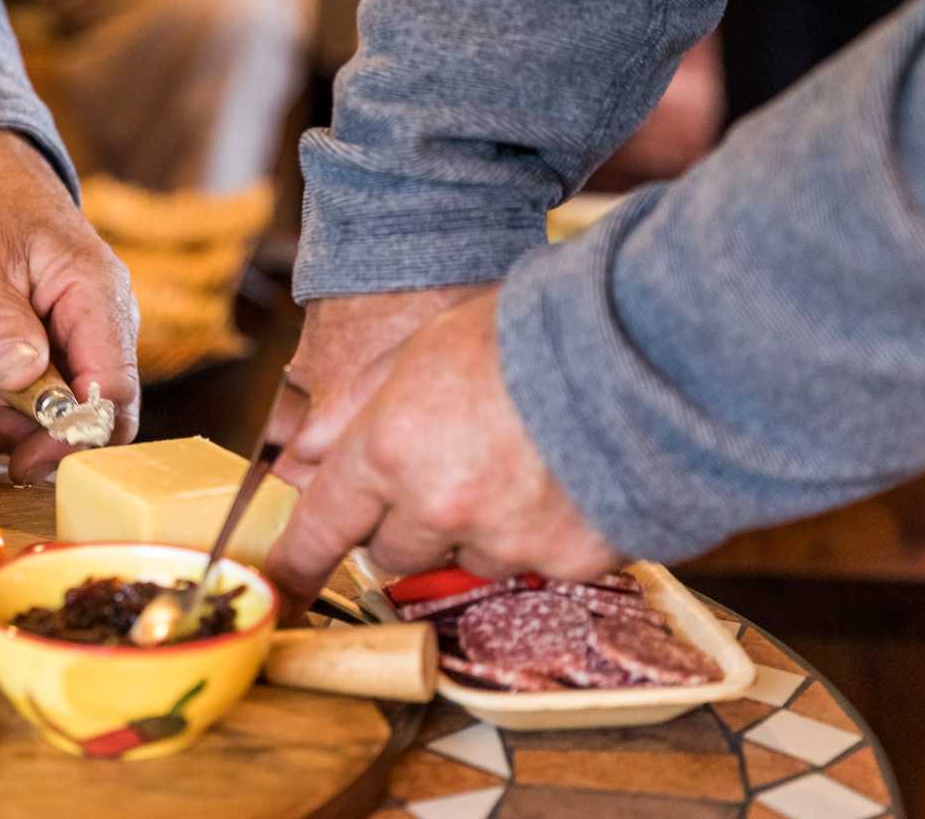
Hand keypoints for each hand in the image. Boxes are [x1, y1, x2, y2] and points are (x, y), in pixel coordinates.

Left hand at [0, 131, 139, 482]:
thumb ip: (0, 320)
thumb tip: (21, 377)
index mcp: (99, 299)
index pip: (112, 394)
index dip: (73, 437)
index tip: (22, 460)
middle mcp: (104, 325)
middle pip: (84, 413)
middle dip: (19, 428)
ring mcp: (81, 338)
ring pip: (50, 409)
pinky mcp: (55, 347)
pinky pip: (29, 391)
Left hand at [263, 289, 620, 614]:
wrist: (643, 343)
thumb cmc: (524, 332)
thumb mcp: (421, 348)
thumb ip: (355, 407)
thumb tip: (300, 451)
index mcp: (389, 450)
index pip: (322, 527)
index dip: (296, 564)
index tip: (280, 592)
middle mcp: (438, 506)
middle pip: (394, 553)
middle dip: (410, 521)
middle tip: (452, 467)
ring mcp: (505, 538)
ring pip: (469, 559)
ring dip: (483, 528)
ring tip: (526, 459)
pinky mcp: (567, 560)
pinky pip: (539, 562)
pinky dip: (550, 531)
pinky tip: (572, 476)